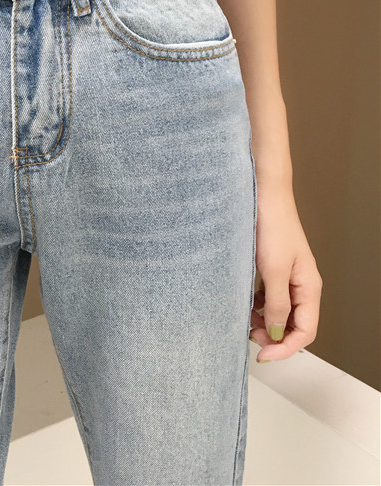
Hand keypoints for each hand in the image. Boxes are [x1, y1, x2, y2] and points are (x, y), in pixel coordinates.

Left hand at [248, 182, 322, 361]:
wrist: (263, 196)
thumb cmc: (272, 227)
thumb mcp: (273, 271)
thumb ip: (276, 305)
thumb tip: (275, 333)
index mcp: (309, 287)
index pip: (306, 331)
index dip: (285, 348)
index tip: (262, 354)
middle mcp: (301, 285)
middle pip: (293, 324)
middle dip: (272, 336)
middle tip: (248, 336)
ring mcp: (287, 277)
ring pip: (278, 311)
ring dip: (262, 321)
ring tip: (243, 321)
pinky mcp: (272, 268)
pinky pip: (268, 296)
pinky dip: (257, 305)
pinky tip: (243, 303)